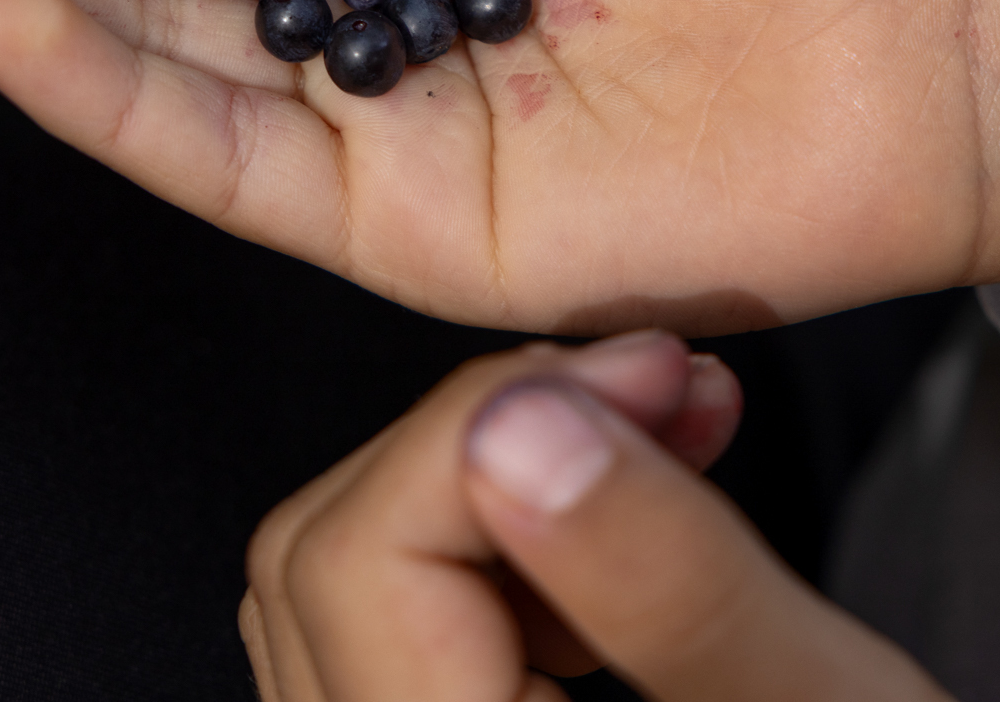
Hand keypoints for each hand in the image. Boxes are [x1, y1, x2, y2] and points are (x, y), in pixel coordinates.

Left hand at [242, 329, 950, 701]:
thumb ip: (667, 580)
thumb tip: (512, 422)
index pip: (358, 564)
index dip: (491, 424)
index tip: (648, 369)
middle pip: (331, 561)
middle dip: (499, 435)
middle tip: (664, 387)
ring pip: (357, 583)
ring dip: (507, 474)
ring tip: (668, 434)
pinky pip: (404, 631)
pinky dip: (510, 543)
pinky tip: (630, 518)